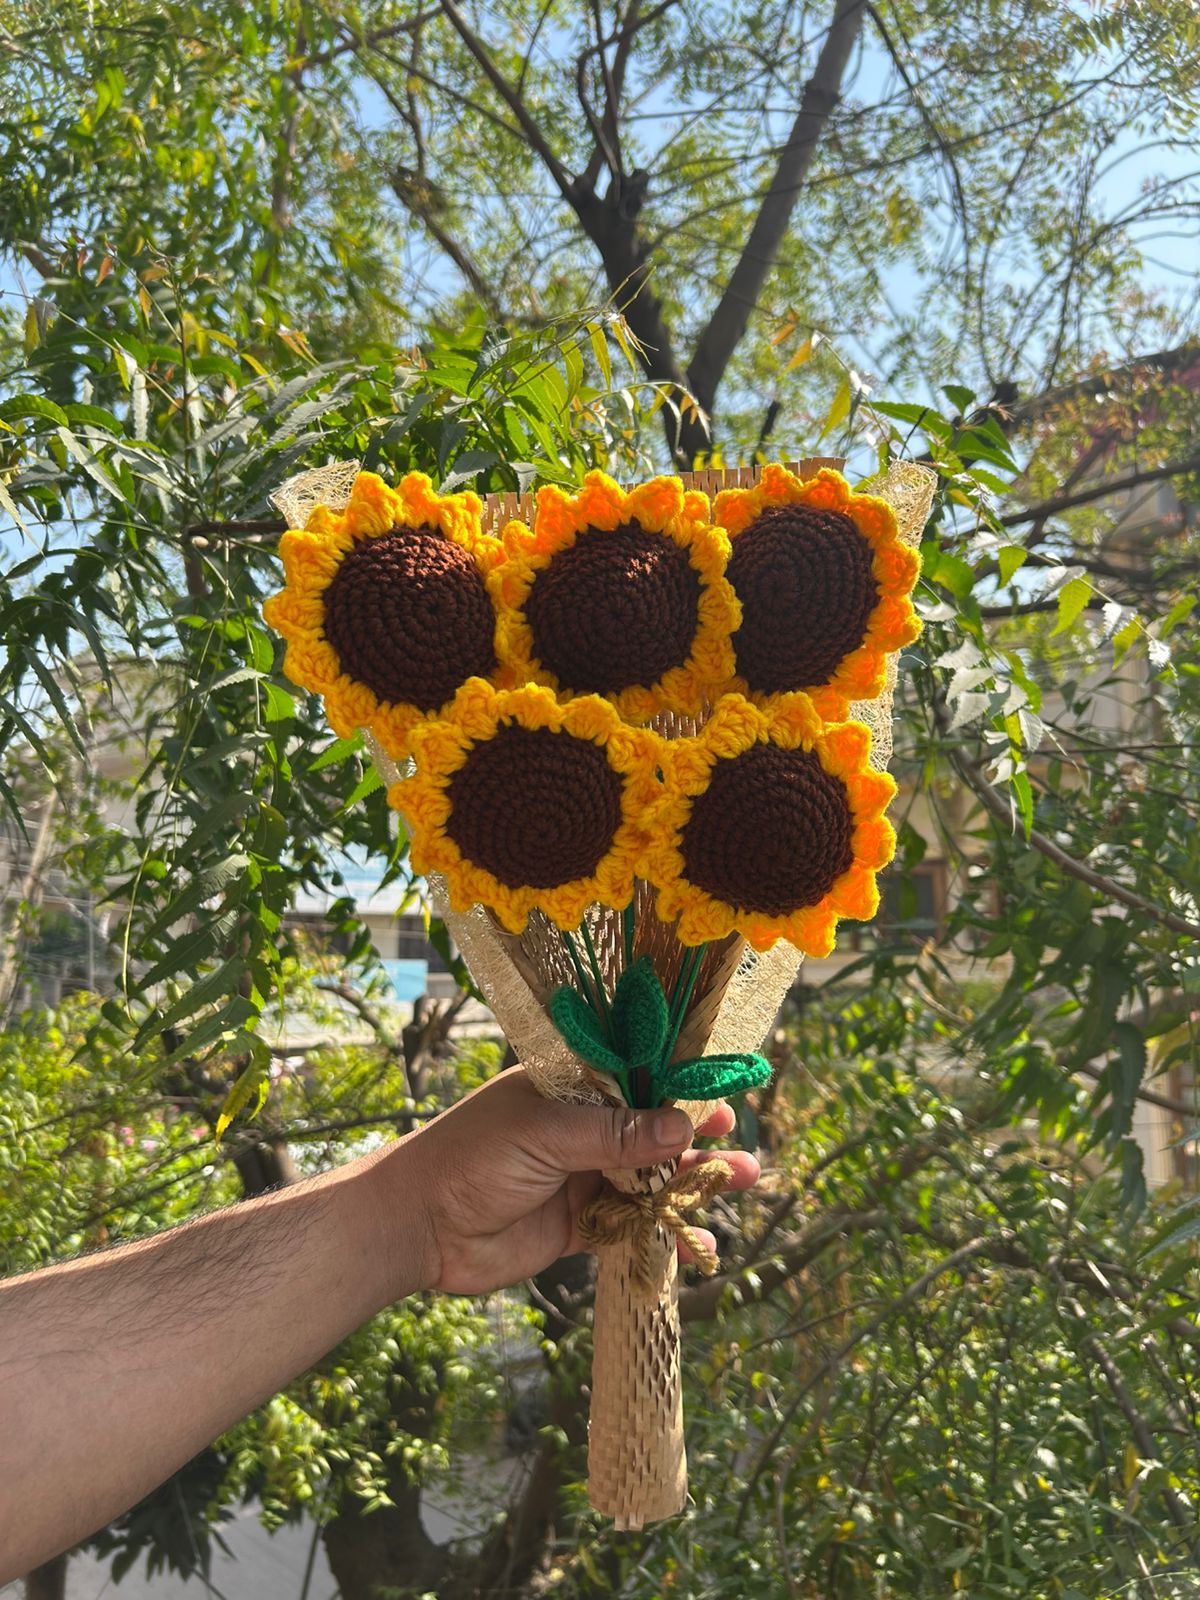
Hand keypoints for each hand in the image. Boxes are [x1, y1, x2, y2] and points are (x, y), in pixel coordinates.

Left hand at [394, 1066, 759, 1294]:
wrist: (417, 1228)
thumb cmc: (470, 1158)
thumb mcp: (545, 1134)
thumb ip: (614, 1134)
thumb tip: (681, 1127)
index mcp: (569, 1088)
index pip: (636, 1077)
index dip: (680, 1086)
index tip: (724, 1094)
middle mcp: (579, 1129)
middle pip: (651, 1130)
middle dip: (697, 1138)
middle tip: (739, 1148)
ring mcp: (580, 1177)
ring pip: (649, 1177)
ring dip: (692, 1183)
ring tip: (742, 1181)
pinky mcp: (576, 1226)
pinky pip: (631, 1225)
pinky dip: (665, 1231)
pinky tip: (700, 1240)